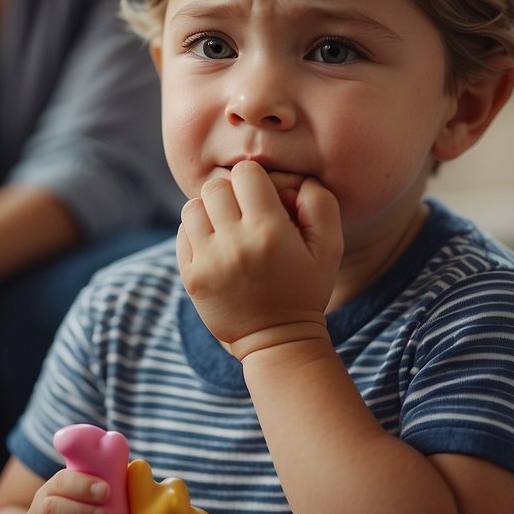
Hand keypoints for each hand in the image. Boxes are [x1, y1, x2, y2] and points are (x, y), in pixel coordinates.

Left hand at [178, 160, 343, 359]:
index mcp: (269, 232)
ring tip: (228, 227)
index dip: (256, 179)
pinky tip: (216, 245)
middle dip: (230, 191)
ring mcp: (207, 262)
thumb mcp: (330, 247)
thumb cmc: (307, 288)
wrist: (277, 340)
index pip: (245, 173)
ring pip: (193, 207)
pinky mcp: (190, 277)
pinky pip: (182, 233)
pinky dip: (196, 231)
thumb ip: (320, 203)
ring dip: (210, 210)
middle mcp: (234, 244)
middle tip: (245, 212)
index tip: (264, 198)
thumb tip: (292, 181)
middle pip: (215, 186)